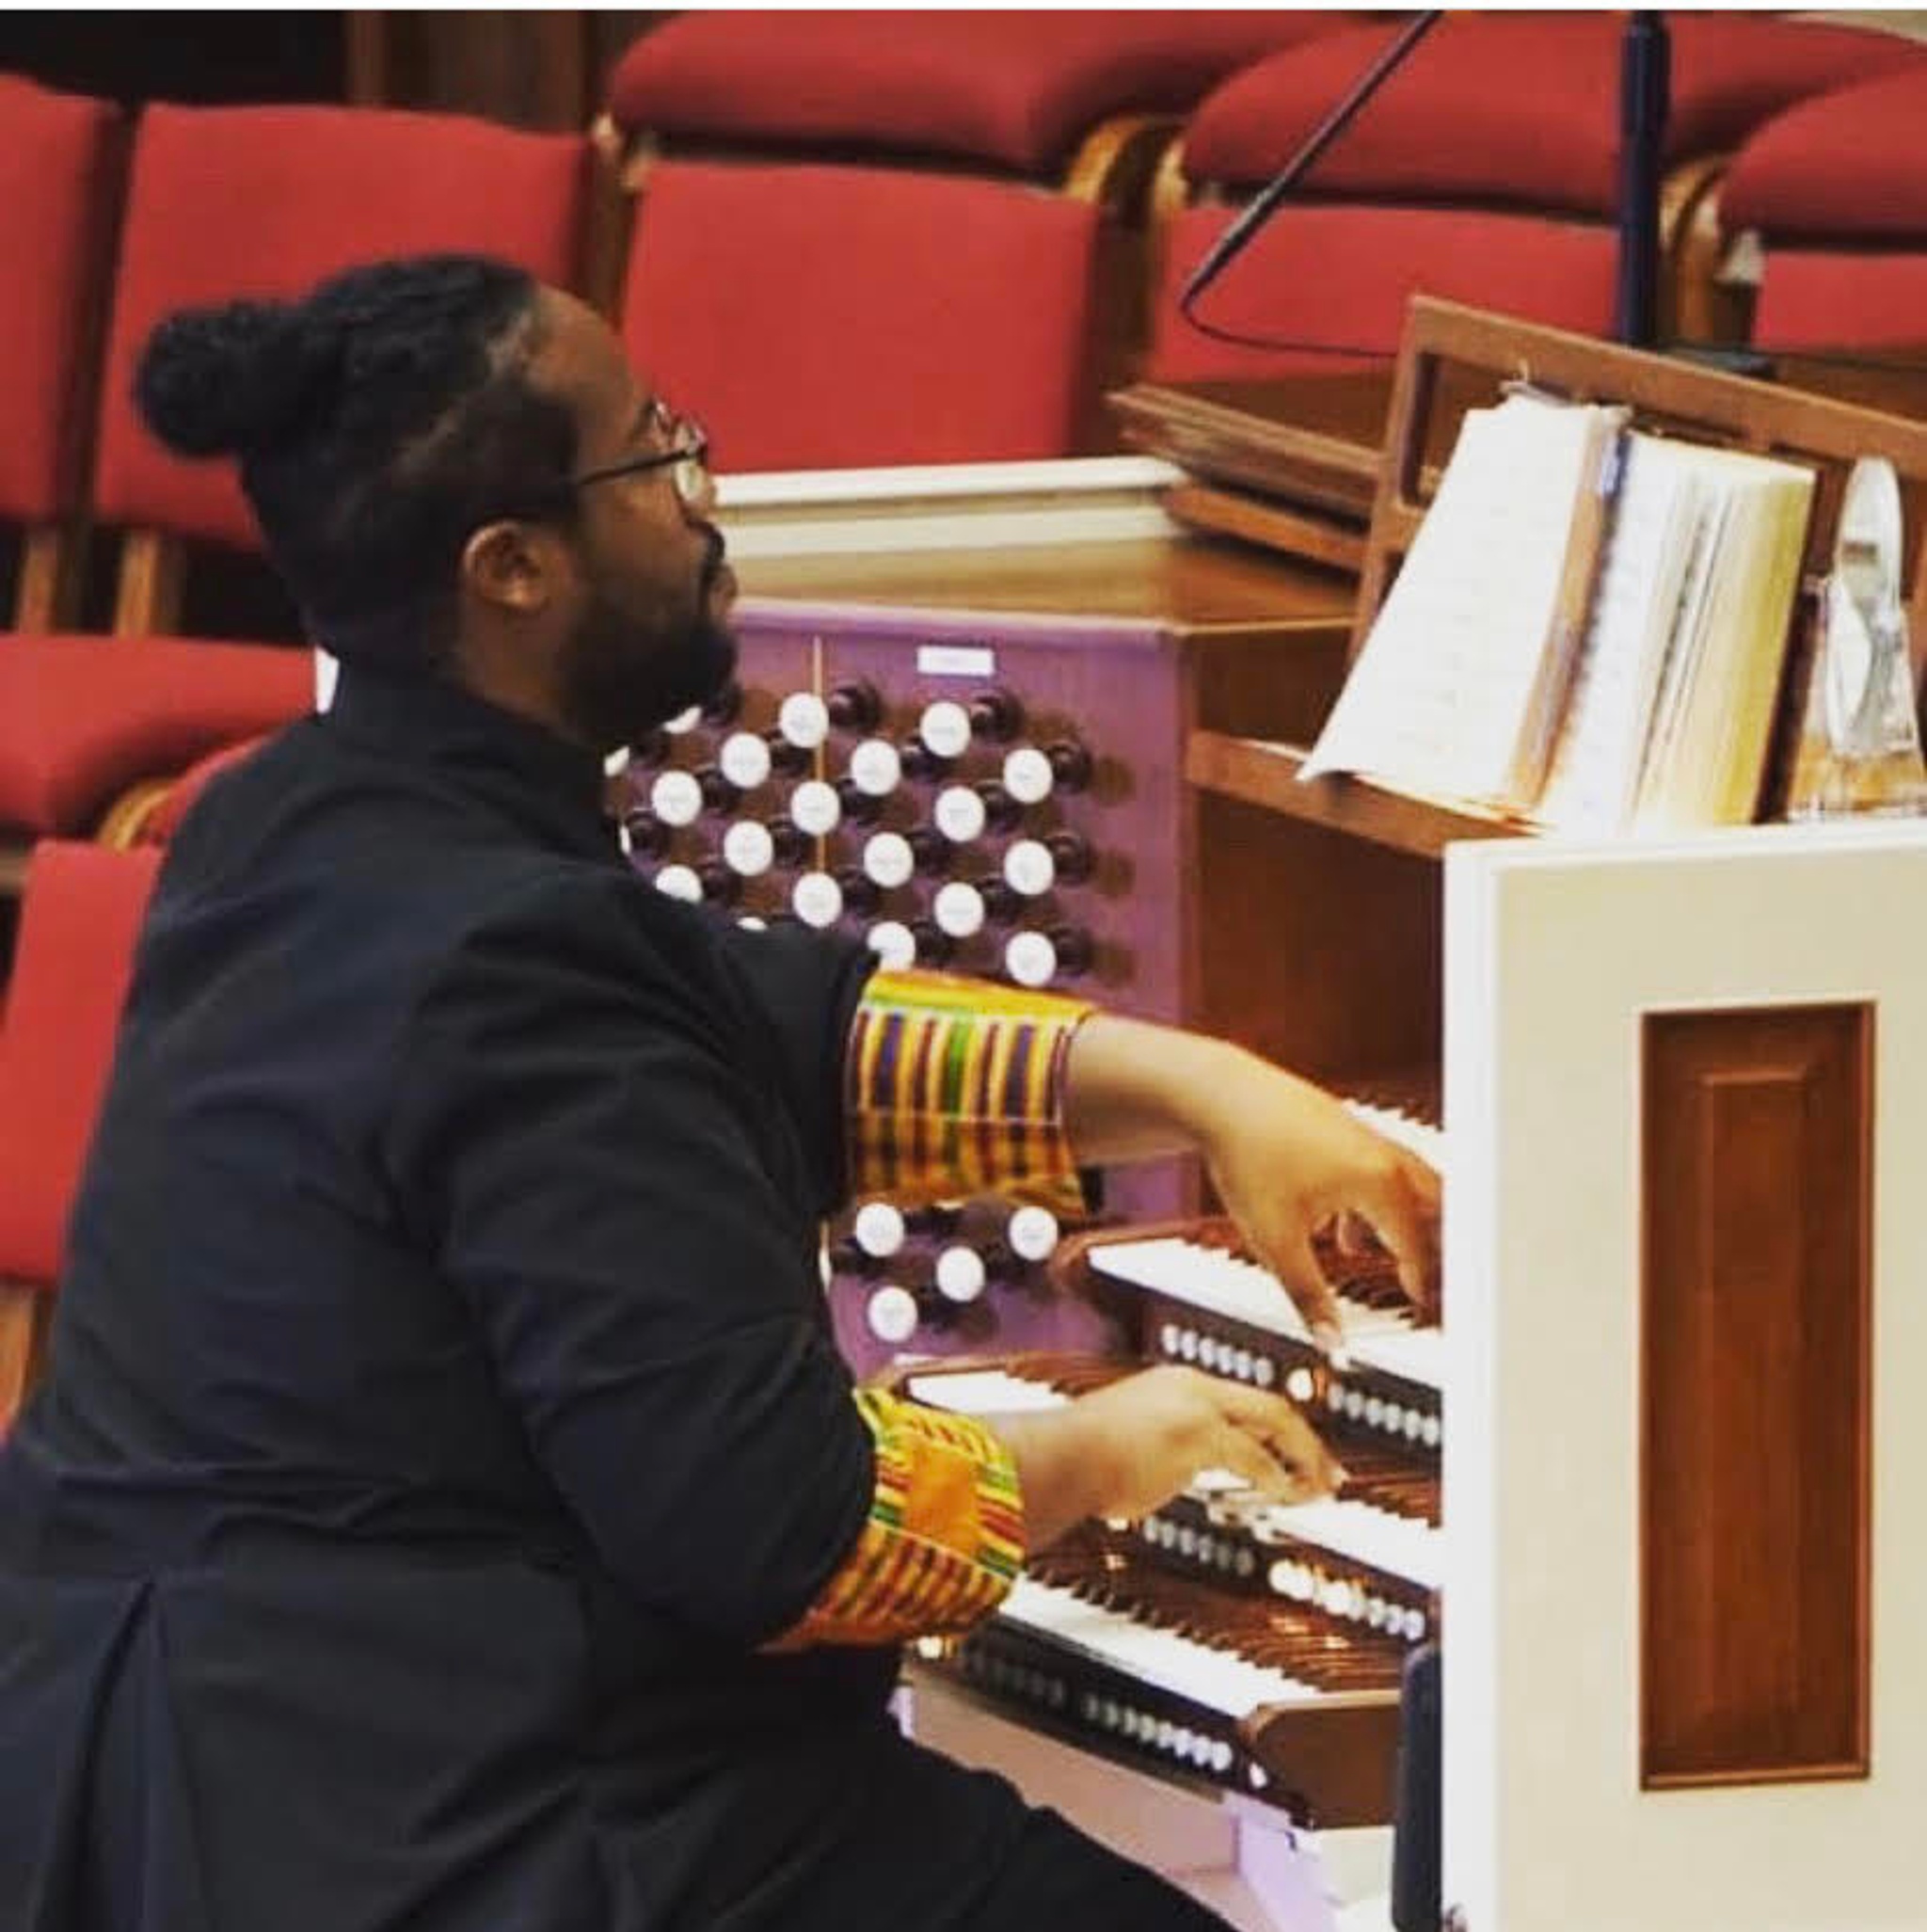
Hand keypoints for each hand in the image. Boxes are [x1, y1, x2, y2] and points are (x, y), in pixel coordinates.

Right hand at [993, 1365, 1341, 1551]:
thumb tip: (1170, 1478)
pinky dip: (1276, 1480)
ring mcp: (1197, 1408)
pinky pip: (1253, 1460)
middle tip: (1329, 1473)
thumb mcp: (1127, 1443)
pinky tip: (1287, 1498)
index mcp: (1175, 1385)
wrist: (1058, 1456)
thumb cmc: (1078, 1460)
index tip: (1293, 1454)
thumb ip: (1160, 1455)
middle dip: (1305, 1441)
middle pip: (1270, 1405)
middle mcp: (1191, 1387)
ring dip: (1303, 1459)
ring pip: (1273, 1423)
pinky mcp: (1198, 1435)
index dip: (1274, 1432)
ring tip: (1318, 1489)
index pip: (1241, 1403)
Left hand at [1060, 1014, 1440, 1349]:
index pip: (1421, 1244)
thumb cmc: (1246, 1154)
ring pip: (1409, 1188)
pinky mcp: (1344, 1130)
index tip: (1425, 1310)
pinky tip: (1344, 1232)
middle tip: (1434, 1285)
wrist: (1217, 1095)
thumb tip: (1330, 1340)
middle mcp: (1382, 1156)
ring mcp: (1364, 1138)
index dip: (1425, 1284)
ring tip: (1395, 1263)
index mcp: (1379, 1182)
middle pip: (1435, 1208)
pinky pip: (1380, 1173)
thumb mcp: (1275, 1241)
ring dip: (1408, 1226)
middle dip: (1438, 1250)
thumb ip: (1308, 1295)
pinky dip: (1377, 1207)